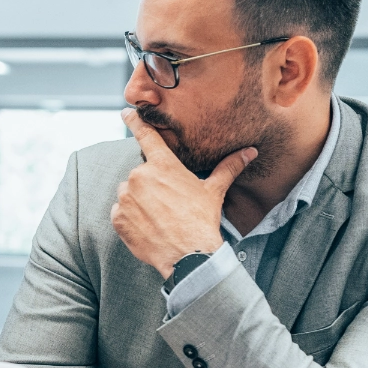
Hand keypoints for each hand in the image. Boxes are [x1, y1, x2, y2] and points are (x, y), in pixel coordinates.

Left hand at [111, 108, 254, 278]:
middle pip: (140, 173)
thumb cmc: (202, 221)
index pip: (145, 135)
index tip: (126, 111)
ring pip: (129, 193)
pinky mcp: (117, 217)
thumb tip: (250, 151)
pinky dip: (131, 217)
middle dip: (151, 184)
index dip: (135, 121)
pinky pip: (120, 212)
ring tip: (159, 216)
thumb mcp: (214, 191)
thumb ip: (228, 167)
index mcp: (162, 165)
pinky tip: (148, 226)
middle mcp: (139, 177)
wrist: (188, 255)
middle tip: (168, 203)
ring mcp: (126, 197)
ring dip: (140, 201)